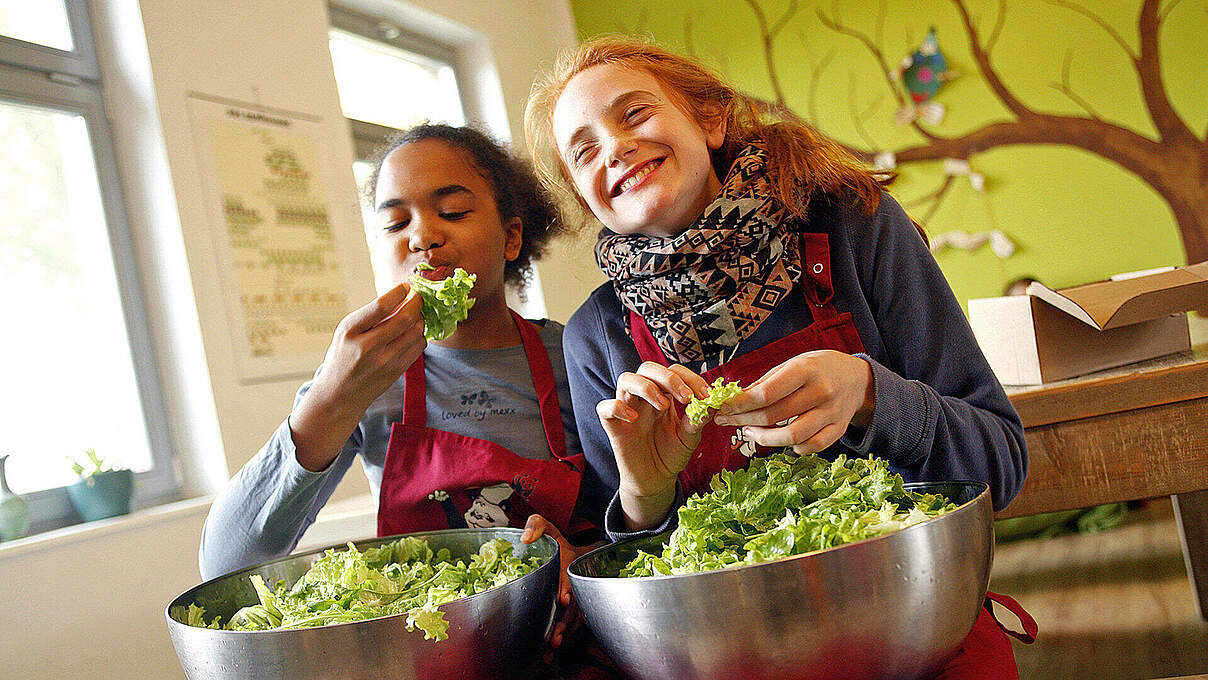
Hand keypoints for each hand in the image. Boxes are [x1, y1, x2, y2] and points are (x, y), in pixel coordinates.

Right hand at [291, 283, 425, 470]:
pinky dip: (420, 335)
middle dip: (417, 303)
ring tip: (415, 314)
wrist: (340, 394)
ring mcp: (385, 361)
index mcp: (351, 331)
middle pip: (404, 318)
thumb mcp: (346, 331)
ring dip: (420, 318)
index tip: (406, 287)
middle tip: (418, 297)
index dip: (398, 292)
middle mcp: (368, 347)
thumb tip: (402, 297)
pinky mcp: (397, 371)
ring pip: (416, 332)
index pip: (381, 306)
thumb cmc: (343, 356)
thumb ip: (370, 315)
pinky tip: (413, 331)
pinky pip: (418, 347)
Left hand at [521, 514, 593, 647]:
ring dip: (565, 634)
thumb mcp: (549, 528)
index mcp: (570, 563)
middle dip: (564, 622)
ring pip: (575, 619)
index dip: (568, 587)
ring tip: (552, 648)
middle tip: (553, 637)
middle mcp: (576, 582)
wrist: (582, 555)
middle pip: (574, 605)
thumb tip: (525, 538)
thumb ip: (536, 524)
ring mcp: (579, 598)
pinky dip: (565, 640)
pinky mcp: (577, 610)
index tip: (563, 599)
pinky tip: (551, 654)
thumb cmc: (559, 543)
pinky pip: (574, 626)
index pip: (570, 577)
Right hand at [596, 362, 709, 529]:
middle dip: (669, 378)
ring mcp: (627, 408)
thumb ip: (698, 419)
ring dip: (646, 387)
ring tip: (663, 407)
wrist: (655, 480)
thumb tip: (713, 403)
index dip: (690, 378)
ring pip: (626, 379)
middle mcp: (644, 397)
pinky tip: (633, 418)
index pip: (673, 371)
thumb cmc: (671, 454)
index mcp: (664, 394)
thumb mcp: (690, 437)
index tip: (706, 395)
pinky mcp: (613, 426)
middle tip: (686, 397)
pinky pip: (604, 407)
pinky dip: (617, 407)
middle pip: (648, 368)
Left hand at [713, 350, 874, 453]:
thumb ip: (766, 382)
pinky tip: (782, 439)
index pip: (766, 393)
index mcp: (806, 370)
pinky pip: (812, 446)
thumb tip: (736, 400)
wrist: (857, 379)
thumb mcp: (792, 364)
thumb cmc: (818, 369)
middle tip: (728, 421)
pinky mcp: (838, 430)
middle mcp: (821, 391)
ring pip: (793, 437)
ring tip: (751, 431)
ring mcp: (832, 413)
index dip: (741, 404)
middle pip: (775, 416)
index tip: (723, 408)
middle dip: (744, 420)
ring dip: (765, 438)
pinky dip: (794, 447)